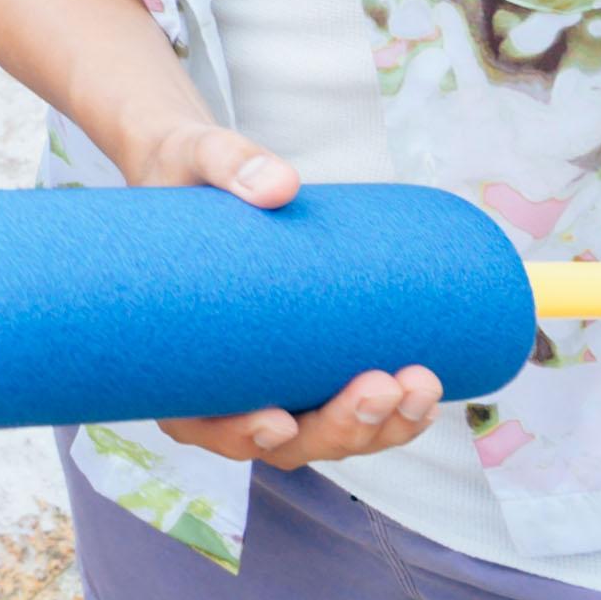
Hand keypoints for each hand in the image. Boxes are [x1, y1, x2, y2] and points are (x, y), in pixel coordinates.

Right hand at [108, 114, 443, 466]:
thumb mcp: (195, 159)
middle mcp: (225, 385)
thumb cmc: (184, 176)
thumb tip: (281, 184)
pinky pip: (351, 408)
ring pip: (326, 434)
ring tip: (419, 382)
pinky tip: (424, 395)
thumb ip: (229, 164)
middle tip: (381, 386)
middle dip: (339, 428)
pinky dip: (391, 414)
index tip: (279, 420)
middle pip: (283, 440)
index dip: (243, 436)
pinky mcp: (310, 362)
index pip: (203, 423)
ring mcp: (275, 380)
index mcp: (176, 359)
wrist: (198, 173)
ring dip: (379, 427)